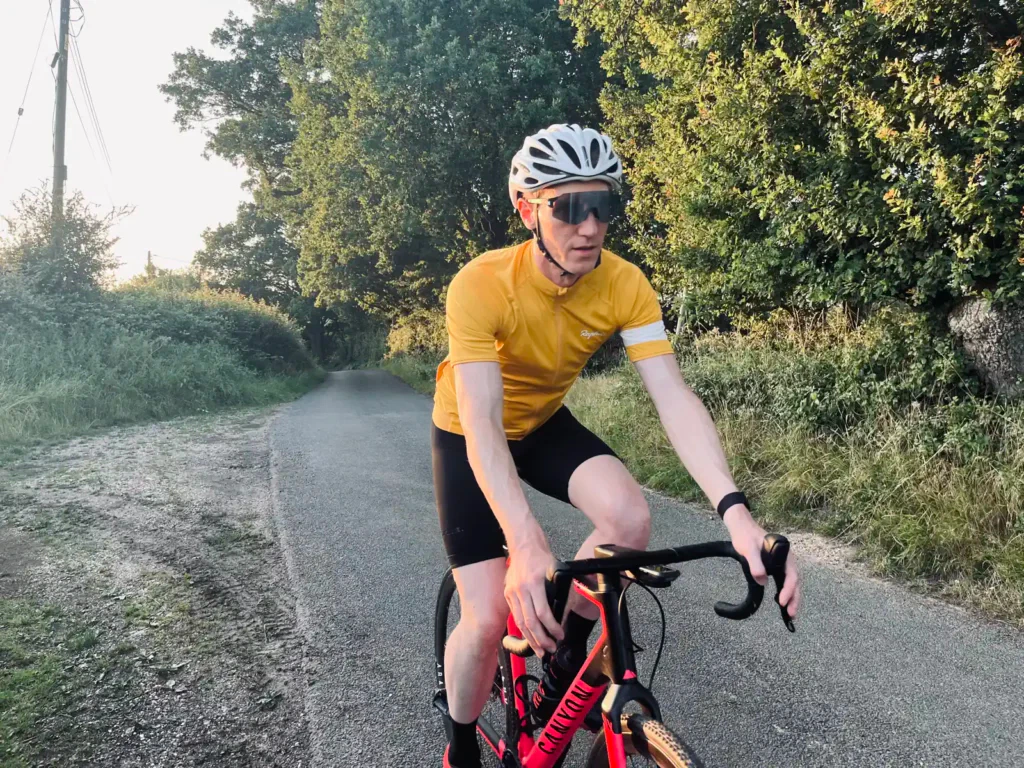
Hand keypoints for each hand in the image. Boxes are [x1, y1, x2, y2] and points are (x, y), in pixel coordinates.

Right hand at [504, 535, 563, 655]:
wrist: (524, 543)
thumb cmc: (541, 555)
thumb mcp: (555, 571)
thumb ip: (558, 591)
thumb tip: (562, 612)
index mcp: (534, 583)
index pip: (543, 613)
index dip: (552, 628)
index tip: (560, 635)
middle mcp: (521, 589)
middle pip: (530, 622)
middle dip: (541, 639)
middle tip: (550, 649)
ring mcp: (512, 592)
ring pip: (520, 622)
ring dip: (530, 639)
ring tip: (540, 650)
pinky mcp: (507, 593)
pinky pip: (515, 615)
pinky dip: (522, 628)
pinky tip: (529, 637)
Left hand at [724, 506, 800, 619]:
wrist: (742, 527)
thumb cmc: (745, 536)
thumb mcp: (748, 549)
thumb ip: (755, 564)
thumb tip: (763, 582)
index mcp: (784, 554)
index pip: (791, 575)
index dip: (788, 590)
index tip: (782, 601)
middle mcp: (787, 560)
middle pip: (795, 581)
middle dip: (794, 598)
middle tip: (791, 615)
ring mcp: (782, 563)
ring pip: (791, 583)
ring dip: (792, 597)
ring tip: (789, 614)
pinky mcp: (776, 566)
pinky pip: (784, 581)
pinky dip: (785, 592)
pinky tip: (781, 601)